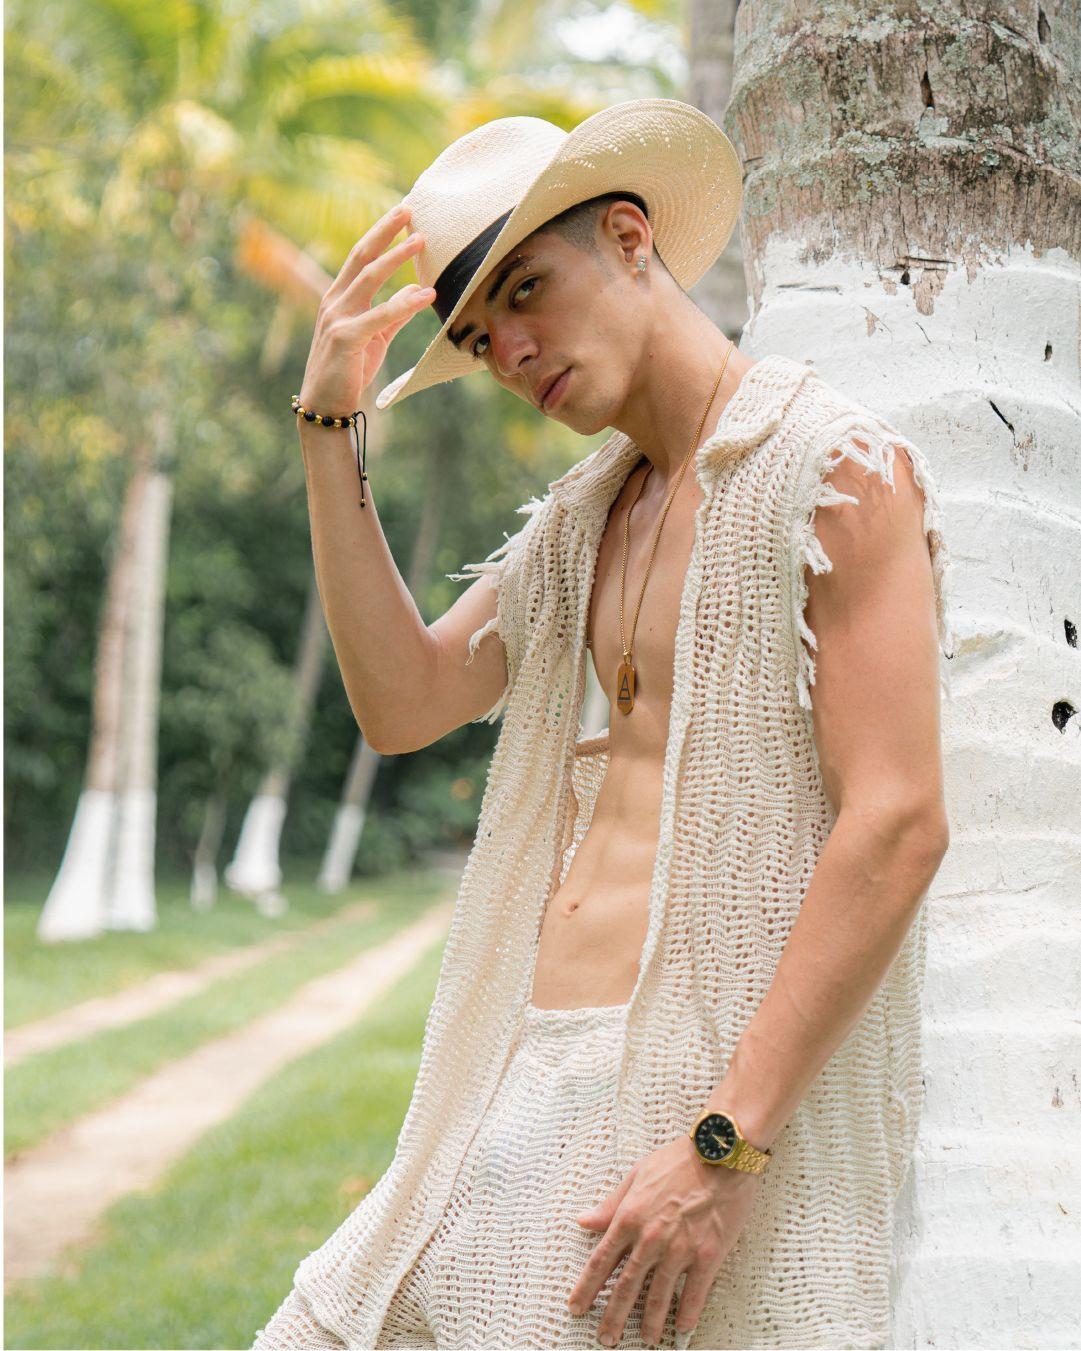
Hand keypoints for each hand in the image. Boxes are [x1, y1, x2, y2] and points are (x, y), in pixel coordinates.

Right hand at [298, 203, 435, 412]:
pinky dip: (403, 304)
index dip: (381, 234)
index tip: (403, 214)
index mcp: (339, 298)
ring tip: (421, 240)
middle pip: (361, 256)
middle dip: (385, 230)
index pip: (360, 257)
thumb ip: (394, 312)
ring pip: (369, 279)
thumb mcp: (376, 337)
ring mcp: (337, 319)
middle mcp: (334, 302)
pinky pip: (379, 316)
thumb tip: (416, 289)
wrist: (325, 406)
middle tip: (408, 208)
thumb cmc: (349, 371)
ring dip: (396, 257)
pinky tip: (427, 294)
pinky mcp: (345, 339)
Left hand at [566, 1134, 760, 1347]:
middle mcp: (650, 1239)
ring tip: (646, 1339)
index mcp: (629, 1218)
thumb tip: (584, 1220)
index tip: (576, 1307)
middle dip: (613, 1316)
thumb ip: (610, 1204)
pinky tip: (682, 1329)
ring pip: (658, 1297)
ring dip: (650, 1323)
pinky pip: (694, 1294)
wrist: (720, 1154)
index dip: (586, 1288)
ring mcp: (679, 1250)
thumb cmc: (678, 1160)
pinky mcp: (708, 1256)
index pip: (601, 1261)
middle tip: (606, 1339)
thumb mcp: (636, 1175)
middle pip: (625, 1287)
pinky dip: (687, 1315)